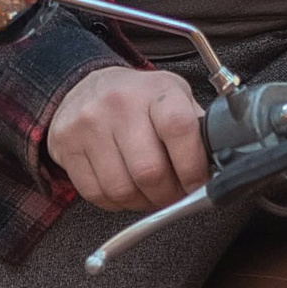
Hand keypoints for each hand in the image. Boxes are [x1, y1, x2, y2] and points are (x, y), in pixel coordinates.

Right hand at [45, 67, 208, 211]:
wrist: (85, 85)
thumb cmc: (138, 98)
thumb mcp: (174, 96)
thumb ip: (196, 126)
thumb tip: (220, 162)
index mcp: (155, 91)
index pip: (179, 129)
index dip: (193, 166)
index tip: (198, 184)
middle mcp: (119, 104)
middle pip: (149, 171)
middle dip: (168, 194)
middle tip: (174, 195)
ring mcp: (89, 125)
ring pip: (122, 189)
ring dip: (142, 202)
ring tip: (149, 193)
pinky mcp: (66, 145)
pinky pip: (96, 194)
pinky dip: (116, 202)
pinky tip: (125, 189)